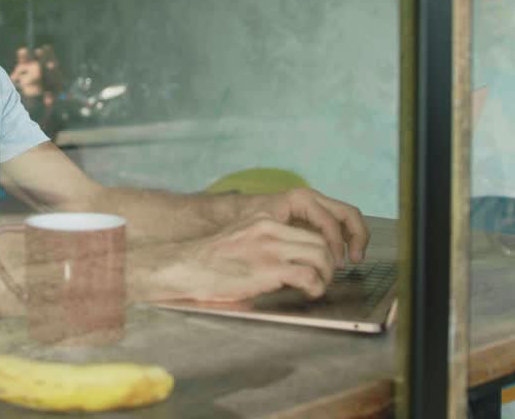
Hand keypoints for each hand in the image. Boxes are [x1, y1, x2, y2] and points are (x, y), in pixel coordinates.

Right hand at [141, 215, 335, 302]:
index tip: (320, 264)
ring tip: (318, 287)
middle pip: (320, 241)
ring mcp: (270, 249)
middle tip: (323, 278)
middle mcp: (270, 230)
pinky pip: (309, 275)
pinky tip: (309, 293)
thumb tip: (285, 260)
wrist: (185, 268)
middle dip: (329, 263)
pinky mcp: (268, 269)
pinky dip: (316, 287)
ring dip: (326, 275)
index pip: (308, 229)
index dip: (321, 248)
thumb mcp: (240, 240)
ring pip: (321, 255)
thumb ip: (263, 243)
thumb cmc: (207, 262)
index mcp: (264, 221)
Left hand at [242, 188, 368, 265]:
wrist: (235, 214)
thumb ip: (284, 241)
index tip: (334, 265)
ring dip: (355, 238)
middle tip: (356, 260)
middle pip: (348, 213)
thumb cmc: (247, 223)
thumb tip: (304, 264)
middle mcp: (312, 199)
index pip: (329, 221)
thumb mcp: (263, 231)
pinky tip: (342, 257)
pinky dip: (347, 239)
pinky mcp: (317, 216)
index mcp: (300, 199)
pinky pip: (341, 224)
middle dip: (356, 237)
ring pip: (348, 218)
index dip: (335, 245)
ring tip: (354, 260)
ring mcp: (317, 206)